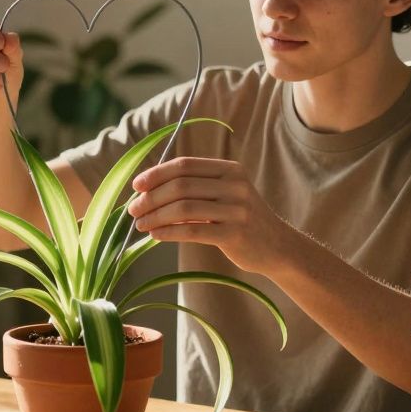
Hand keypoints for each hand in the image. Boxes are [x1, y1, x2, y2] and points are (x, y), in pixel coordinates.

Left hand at [127, 157, 299, 277]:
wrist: (277, 246)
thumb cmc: (240, 219)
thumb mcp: (223, 195)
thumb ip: (194, 189)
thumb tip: (147, 191)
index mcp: (229, 169)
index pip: (185, 165)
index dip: (156, 174)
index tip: (136, 186)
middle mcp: (235, 185)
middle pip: (181, 186)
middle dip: (151, 197)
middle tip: (133, 209)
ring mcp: (237, 209)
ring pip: (183, 208)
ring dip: (156, 216)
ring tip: (140, 224)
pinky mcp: (235, 233)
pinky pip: (193, 231)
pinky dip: (168, 232)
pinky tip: (155, 235)